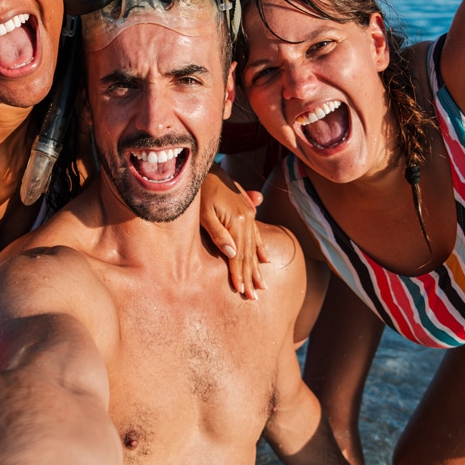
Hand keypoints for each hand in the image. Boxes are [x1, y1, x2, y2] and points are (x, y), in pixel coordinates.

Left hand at [200, 165, 268, 297]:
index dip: (239, 274)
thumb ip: (218, 233)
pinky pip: (256, 234)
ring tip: (261, 285)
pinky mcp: (247, 210)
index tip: (242, 292)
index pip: (238, 255)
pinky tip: (264, 259)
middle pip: (249, 253)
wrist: (206, 167)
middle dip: (251, 276)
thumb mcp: (204, 213)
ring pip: (254, 246)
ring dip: (257, 267)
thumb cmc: (200, 191)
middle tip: (254, 297)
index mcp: (237, 221)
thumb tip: (232, 254)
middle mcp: (247, 218)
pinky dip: (260, 248)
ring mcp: (249, 214)